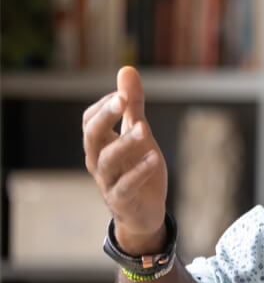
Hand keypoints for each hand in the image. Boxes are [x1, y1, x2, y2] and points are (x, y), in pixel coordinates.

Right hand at [83, 67, 168, 254]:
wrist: (145, 213)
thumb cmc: (138, 169)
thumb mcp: (139, 134)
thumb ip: (133, 106)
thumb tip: (126, 69)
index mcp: (100, 145)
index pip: (90, 121)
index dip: (104, 106)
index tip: (123, 93)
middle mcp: (98, 162)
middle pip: (91, 136)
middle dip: (106, 117)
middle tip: (122, 100)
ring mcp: (108, 182)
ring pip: (107, 161)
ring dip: (125, 143)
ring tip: (144, 129)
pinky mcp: (123, 200)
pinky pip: (125, 186)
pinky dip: (138, 172)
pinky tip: (154, 158)